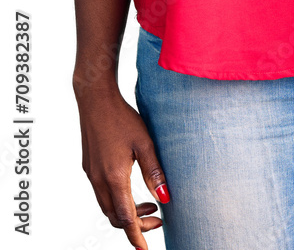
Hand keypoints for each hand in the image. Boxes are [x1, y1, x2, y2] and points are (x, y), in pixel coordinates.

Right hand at [75, 87, 167, 248]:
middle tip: (157, 220)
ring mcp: (91, 174)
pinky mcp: (89, 167)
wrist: (95, 99)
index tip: (145, 249)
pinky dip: (118, 200)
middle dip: (135, 226)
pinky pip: (102, 194)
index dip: (137, 236)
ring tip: (150, 206)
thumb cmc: (122, 117)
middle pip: (115, 217)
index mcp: (114, 177)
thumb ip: (154, 172)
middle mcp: (99, 180)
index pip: (125, 219)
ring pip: (108, 207)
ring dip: (127, 212)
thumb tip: (165, 198)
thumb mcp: (145, 142)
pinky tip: (132, 188)